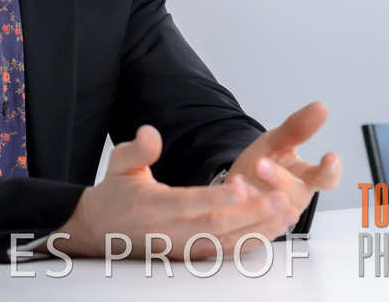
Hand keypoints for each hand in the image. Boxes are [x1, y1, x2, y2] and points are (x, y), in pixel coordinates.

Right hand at [58, 125, 301, 259]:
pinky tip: (273, 231)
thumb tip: (150, 133)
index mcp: (153, 206)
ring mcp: (184, 246)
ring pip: (226, 241)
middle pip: (216, 225)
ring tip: (286, 213)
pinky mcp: (193, 255)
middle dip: (252, 213)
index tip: (240, 188)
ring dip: (260, 229)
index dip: (215, 198)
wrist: (101, 231)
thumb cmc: (116, 196)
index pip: (188, 203)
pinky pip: (226, 251)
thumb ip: (138, 149)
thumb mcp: (119, 164)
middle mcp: (171, 231)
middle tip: (280, 198)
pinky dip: (252, 243)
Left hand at [228, 102, 341, 220]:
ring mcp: (275, 217)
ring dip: (256, 196)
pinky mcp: (254, 227)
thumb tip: (320, 107)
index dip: (330, 170)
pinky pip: (251, 225)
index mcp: (305, 179)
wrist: (238, 185)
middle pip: (294, 194)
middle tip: (261, 164)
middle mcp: (293, 200)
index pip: (326, 179)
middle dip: (279, 179)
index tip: (330, 158)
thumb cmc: (264, 164)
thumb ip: (298, 128)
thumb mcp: (277, 142)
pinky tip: (232, 194)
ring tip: (241, 181)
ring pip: (272, 213)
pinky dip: (241, 211)